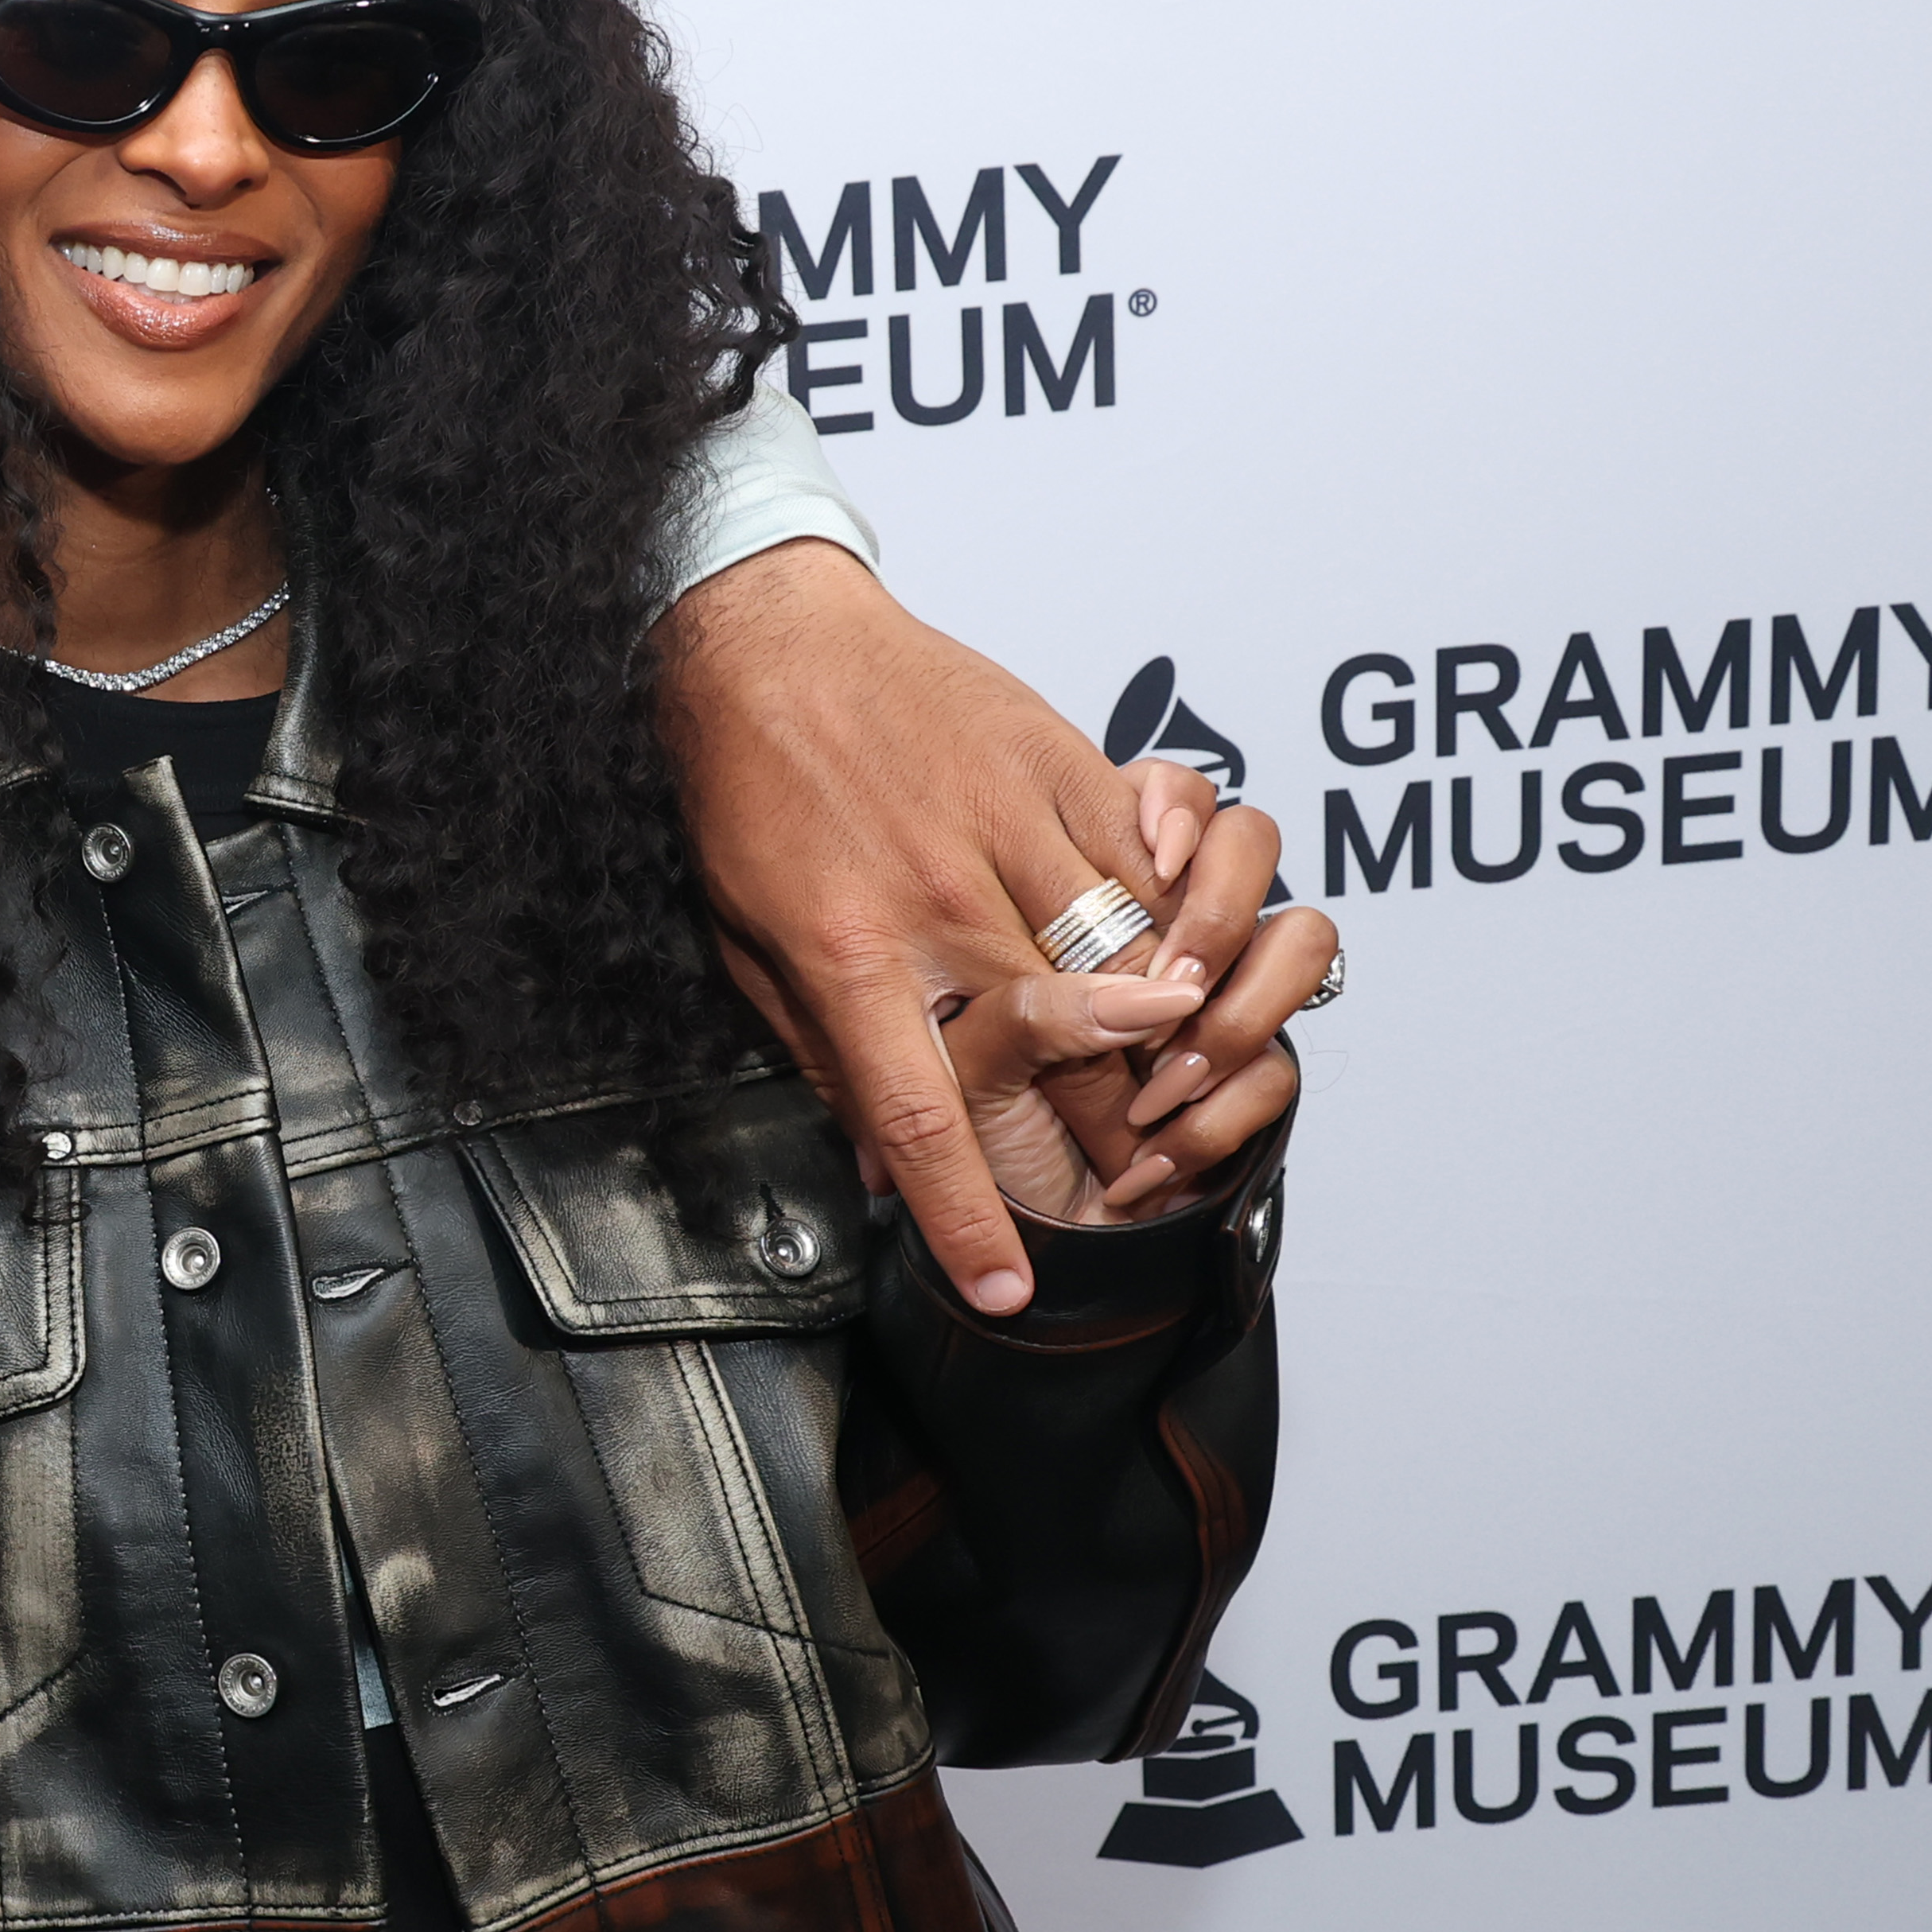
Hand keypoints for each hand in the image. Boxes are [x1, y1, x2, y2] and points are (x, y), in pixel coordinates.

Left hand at [666, 541, 1273, 1307]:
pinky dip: (1178, 914)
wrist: (763, 640)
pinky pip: (1149, 859)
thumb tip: (868, 1168)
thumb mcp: (746, 942)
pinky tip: (1184, 952)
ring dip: (1164, 1035)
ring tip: (1172, 1083)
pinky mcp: (1060, 764)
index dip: (969, 1214)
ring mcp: (1008, 826)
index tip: (1008, 1290)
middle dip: (1109, 1133)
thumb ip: (816, 1053)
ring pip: (1129, 958)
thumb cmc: (747, 793)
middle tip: (1130, 1181)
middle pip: (1061, 1051)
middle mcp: (938, 898)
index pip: (923, 1116)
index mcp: (848, 954)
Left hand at [940, 810, 1320, 1223]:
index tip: (1156, 857)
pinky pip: (1277, 1069)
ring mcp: (1219, 996)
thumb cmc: (975, 1125)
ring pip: (1301, 942)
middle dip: (1222, 914)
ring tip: (1154, 1087)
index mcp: (1088, 893)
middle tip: (1170, 985)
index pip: (1163, 795)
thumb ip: (1027, 1013)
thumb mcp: (966, 1061)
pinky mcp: (1248, 1077)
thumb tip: (1135, 1001)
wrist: (1016, 1227)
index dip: (1177, 808)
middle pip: (1253, 842)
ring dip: (1233, 1019)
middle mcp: (1166, 929)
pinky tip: (1145, 1155)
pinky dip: (1212, 1121)